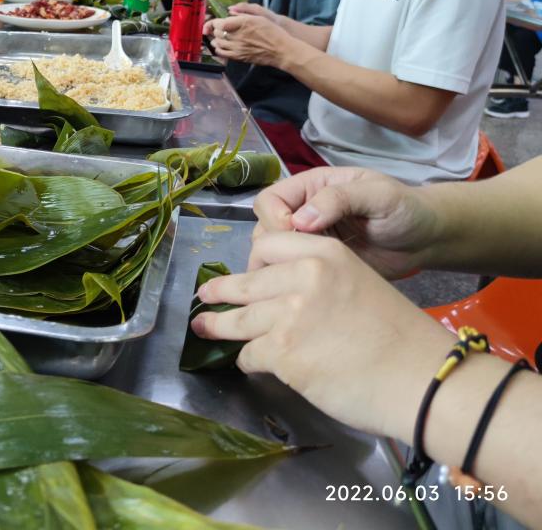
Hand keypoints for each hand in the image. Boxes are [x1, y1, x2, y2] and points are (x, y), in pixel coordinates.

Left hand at [191, 232, 452, 438]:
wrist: (423, 380)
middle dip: (219, 293)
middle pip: (244, 283)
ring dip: (217, 327)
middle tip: (205, 296)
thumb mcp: (359, 283)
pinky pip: (249, 354)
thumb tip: (280, 293)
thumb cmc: (398, 338)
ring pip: (237, 320)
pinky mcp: (282, 352)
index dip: (252, 262)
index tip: (245, 274)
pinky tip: (250, 363)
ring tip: (203, 328)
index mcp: (323, 252)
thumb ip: (318, 279)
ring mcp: (288, 314)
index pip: (268, 245)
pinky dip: (247, 361)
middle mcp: (301, 276)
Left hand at [205, 10, 291, 66]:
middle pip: (217, 33)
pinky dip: (218, 49)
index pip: (219, 23)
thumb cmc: (272, 32)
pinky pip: (222, 53)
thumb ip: (242, 14)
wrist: (280, 50)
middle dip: (215, 30)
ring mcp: (237, 48)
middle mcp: (237, 36)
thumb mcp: (259, 17)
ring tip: (218, 36)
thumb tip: (229, 12)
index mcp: (243, 23)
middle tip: (217, 28)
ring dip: (215, 39)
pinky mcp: (238, 57)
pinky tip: (220, 46)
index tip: (215, 22)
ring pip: (217, 43)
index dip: (214, 22)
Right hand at [250, 166, 441, 277]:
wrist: (426, 240)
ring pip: (271, 254)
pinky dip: (293, 280)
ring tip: (309, 274)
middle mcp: (302, 213)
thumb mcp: (377, 195)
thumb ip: (339, 199)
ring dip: (283, 265)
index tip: (296, 234)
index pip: (269, 199)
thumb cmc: (405, 208)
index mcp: (311, 188)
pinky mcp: (316, 266)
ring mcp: (308, 241)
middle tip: (303, 260)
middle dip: (276, 246)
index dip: (274, 218)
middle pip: (263, 228)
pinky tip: (314, 286)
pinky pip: (291, 274)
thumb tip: (300, 220)